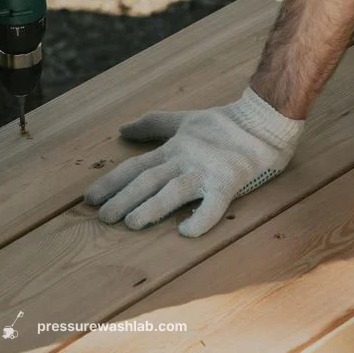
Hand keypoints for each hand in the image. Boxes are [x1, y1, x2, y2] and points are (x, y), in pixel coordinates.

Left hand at [84, 88, 303, 236]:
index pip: (135, 167)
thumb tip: (121, 129)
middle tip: (103, 217)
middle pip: (148, 180)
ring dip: (151, 207)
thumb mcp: (183, 120)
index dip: (111, 182)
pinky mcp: (230, 182)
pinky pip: (213, 204)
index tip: (89, 199)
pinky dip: (200, 218)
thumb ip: (153, 125)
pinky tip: (185, 232)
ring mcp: (207, 171)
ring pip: (173, 190)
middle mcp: (185, 159)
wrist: (264, 120)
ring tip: (131, 223)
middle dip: (123, 198)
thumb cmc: (223, 123)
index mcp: (174, 148)